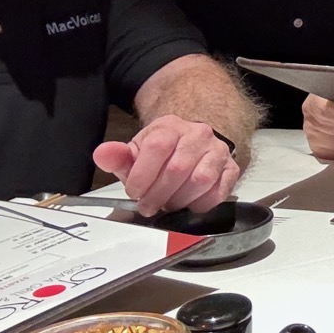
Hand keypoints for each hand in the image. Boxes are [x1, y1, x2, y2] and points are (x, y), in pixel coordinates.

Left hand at [92, 115, 240, 214]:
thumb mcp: (137, 151)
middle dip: (158, 194)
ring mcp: (217, 151)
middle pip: (178, 168)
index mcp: (170, 126)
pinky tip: (188, 203)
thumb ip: (118, 156)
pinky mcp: (231, 168)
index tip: (134, 191)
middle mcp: (198, 134)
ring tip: (168, 204)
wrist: (191, 144)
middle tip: (148, 206)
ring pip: (200, 180)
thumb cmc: (162, 152)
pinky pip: (219, 191)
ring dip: (179, 200)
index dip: (142, 175)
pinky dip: (201, 204)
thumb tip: (102, 154)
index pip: (157, 147)